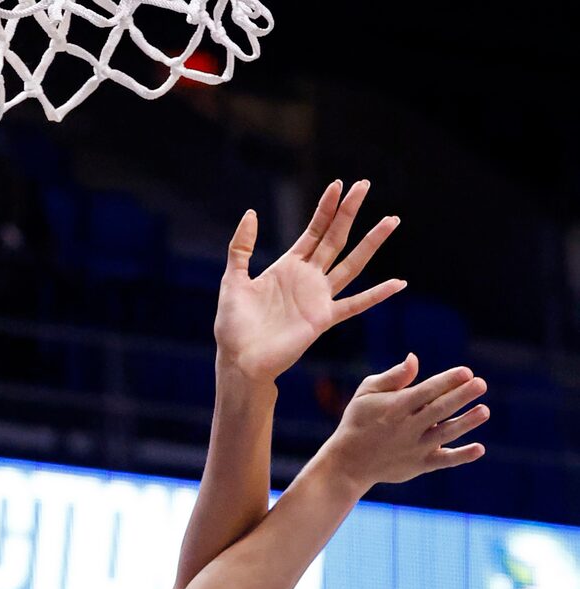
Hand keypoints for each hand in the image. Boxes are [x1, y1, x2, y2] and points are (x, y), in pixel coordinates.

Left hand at [216, 180, 404, 381]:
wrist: (239, 360)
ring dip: (371, 242)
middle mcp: (308, 278)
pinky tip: (398, 283)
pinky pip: (355, 305)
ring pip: (352, 264)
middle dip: (349, 211)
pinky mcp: (323, 319)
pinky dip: (377, 295)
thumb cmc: (233, 326)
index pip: (314, 230)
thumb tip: (252, 213)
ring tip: (391, 219)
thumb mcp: (233, 280)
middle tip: (365, 184)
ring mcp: (318, 298)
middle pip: (335, 237)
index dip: (326, 208)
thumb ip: (241, 247)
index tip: (339, 184)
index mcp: (288, 266)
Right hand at [321, 355, 488, 491]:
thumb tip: (415, 359)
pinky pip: (443, 461)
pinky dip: (461, 456)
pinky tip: (479, 449)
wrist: (347, 464)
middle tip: (481, 384)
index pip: (426, 391)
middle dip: (461, 396)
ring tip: (484, 411)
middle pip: (439, 410)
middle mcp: (407, 428)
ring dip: (466, 423)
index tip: (466, 372)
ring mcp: (414, 448)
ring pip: (445, 434)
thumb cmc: (358, 422)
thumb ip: (393, 377)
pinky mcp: (418, 465)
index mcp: (395, 407)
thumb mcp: (366, 393)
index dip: (447, 381)